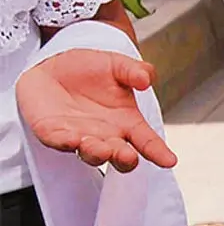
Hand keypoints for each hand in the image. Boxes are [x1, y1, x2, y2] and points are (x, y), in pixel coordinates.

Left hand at [15, 49, 176, 171]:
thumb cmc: (88, 71)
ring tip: (102, 148)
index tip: (169, 161)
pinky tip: (73, 139)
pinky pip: (60, 142)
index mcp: (127, 122)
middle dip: (125, 159)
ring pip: (92, 154)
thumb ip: (134, 70)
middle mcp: (107, 136)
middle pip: (121, 156)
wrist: (51, 68)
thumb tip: (145, 79)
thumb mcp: (116, 65)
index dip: (159, 152)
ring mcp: (81, 138)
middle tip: (128, 156)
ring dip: (98, 153)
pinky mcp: (53, 133)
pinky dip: (66, 143)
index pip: (147, 141)